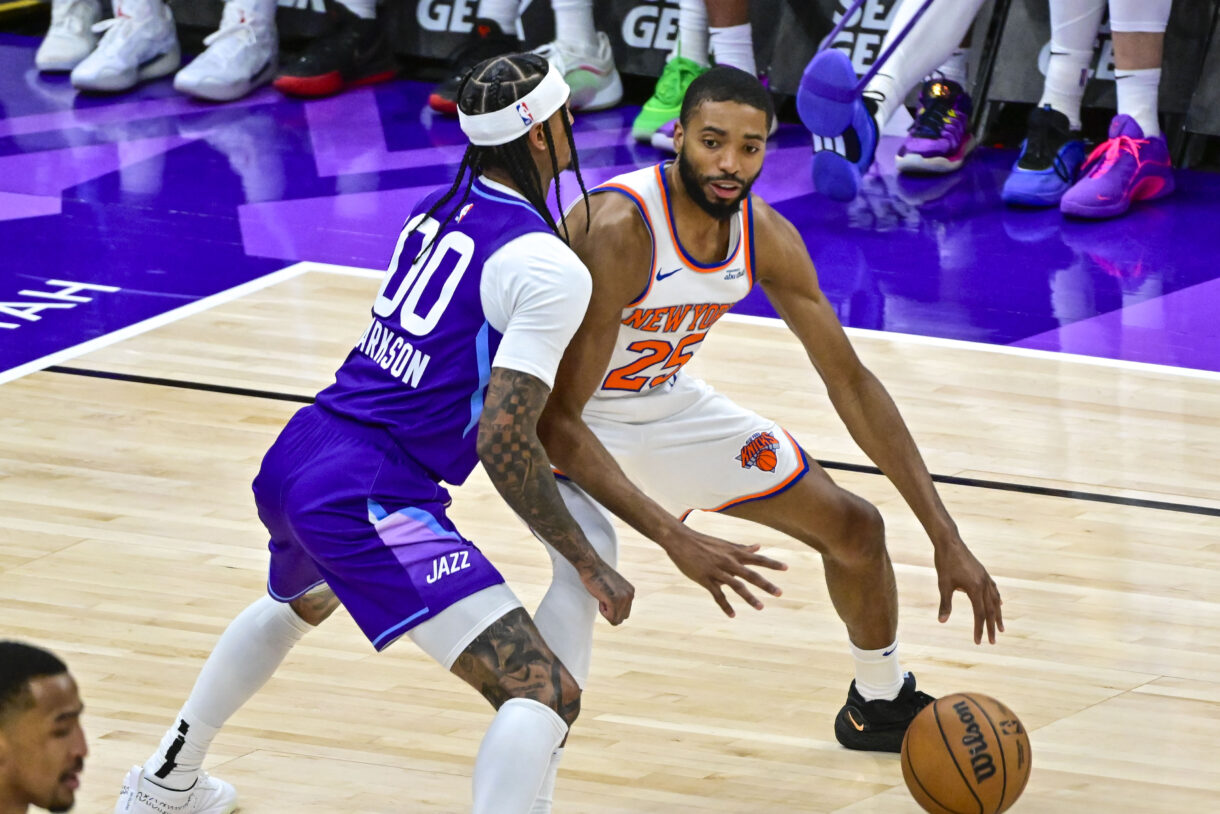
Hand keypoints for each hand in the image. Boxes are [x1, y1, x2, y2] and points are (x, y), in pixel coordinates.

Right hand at [580, 560, 634, 624]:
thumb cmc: (597, 576)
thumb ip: (619, 598)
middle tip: (603, 598)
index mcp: (630, 592)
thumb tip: (619, 613)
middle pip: (621, 618)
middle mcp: (630, 595)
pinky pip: (610, 617)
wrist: (591, 566)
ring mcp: (623, 598)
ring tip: (602, 597)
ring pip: (616, 620)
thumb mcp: (614, 588)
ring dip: (606, 612)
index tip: (606, 596)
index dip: (612, 608)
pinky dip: (603, 612)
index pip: (624, 613)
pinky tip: (600, 598)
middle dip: (610, 613)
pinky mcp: (614, 600)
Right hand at [665, 528, 786, 616]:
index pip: (757, 558)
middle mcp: (729, 562)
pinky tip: (733, 615)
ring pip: (736, 586)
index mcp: (734, 553)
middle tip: (780, 593)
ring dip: (749, 597)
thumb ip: (743, 548)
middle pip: (751, 574)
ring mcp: (717, 571)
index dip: (772, 563)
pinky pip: (717, 595)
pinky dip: (725, 606)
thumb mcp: (725, 544)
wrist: (681, 541)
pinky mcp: (705, 579)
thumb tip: (759, 546)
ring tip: (761, 607)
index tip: (786, 568)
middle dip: (766, 584)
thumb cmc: (704, 542)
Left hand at [933, 537, 1003, 643]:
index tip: (978, 642)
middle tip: (993, 642)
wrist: (949, 542)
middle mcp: (984, 584)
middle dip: (991, 627)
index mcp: (975, 589)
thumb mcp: (943, 585)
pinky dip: (997, 599)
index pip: (980, 614)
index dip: (979, 629)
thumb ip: (945, 604)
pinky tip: (1000, 603)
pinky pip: (993, 589)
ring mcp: (985, 578)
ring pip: (995, 600)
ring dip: (998, 615)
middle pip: (990, 610)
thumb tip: (942, 621)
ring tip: (1000, 627)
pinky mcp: (983, 573)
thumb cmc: (945, 563)